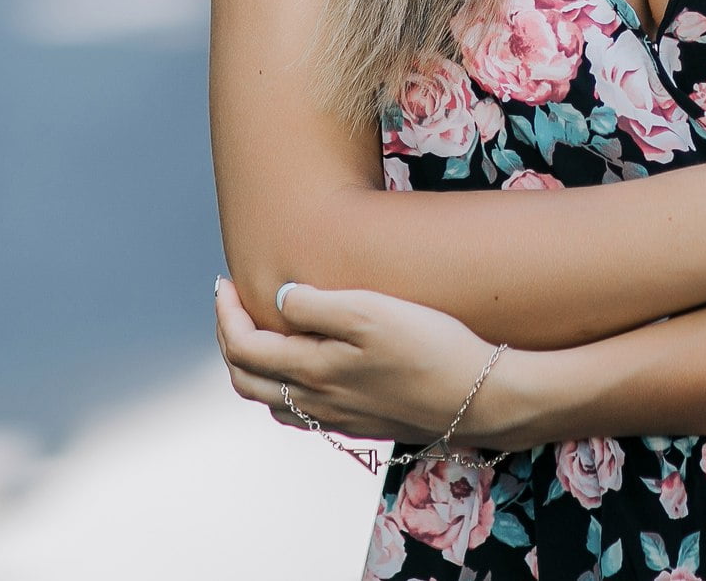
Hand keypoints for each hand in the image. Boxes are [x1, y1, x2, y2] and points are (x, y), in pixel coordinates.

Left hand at [215, 276, 534, 450]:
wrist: (480, 397)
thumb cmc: (431, 348)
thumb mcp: (371, 311)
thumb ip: (316, 306)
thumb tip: (279, 299)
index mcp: (311, 371)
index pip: (242, 348)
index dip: (225, 314)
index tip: (225, 282)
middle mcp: (317, 402)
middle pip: (247, 380)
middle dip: (230, 339)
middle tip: (233, 305)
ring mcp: (339, 418)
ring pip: (274, 401)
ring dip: (255, 367)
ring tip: (263, 332)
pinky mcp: (363, 423)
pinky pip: (303, 413)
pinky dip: (286, 387)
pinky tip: (308, 368)